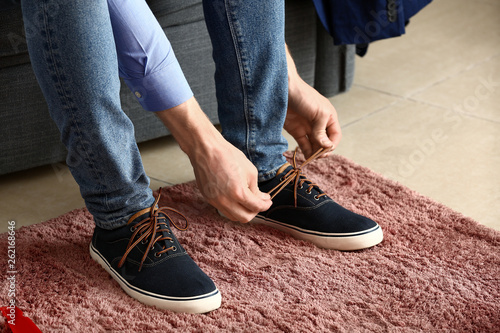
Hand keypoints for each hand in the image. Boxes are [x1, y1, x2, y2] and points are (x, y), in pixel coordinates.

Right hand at [156, 97, 271, 222]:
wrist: (206, 149)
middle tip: (259, 202)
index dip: (265, 205)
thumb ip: (255, 189)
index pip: (256, 207)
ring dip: (242, 211)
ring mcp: (215, 201)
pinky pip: (223, 209)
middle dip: (255, 211)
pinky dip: (232, 207)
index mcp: (238, 193)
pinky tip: (236, 197)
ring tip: (248, 201)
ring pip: (233, 216)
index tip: (268, 201)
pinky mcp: (208, 198)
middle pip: (245, 218)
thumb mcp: (250, 171)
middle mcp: (225, 201)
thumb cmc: (228, 155)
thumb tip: (260, 198)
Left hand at [284, 46, 341, 158]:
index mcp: (328, 117)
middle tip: (317, 156)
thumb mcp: (318, 113)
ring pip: (314, 145)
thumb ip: (321, 131)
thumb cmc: (304, 96)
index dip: (332, 144)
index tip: (325, 150)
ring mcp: (307, 127)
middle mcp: (319, 123)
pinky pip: (303, 144)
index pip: (335, 135)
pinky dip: (305, 151)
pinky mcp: (296, 130)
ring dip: (314, 153)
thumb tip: (327, 146)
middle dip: (322, 150)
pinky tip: (306, 157)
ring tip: (311, 159)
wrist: (283, 88)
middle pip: (324, 142)